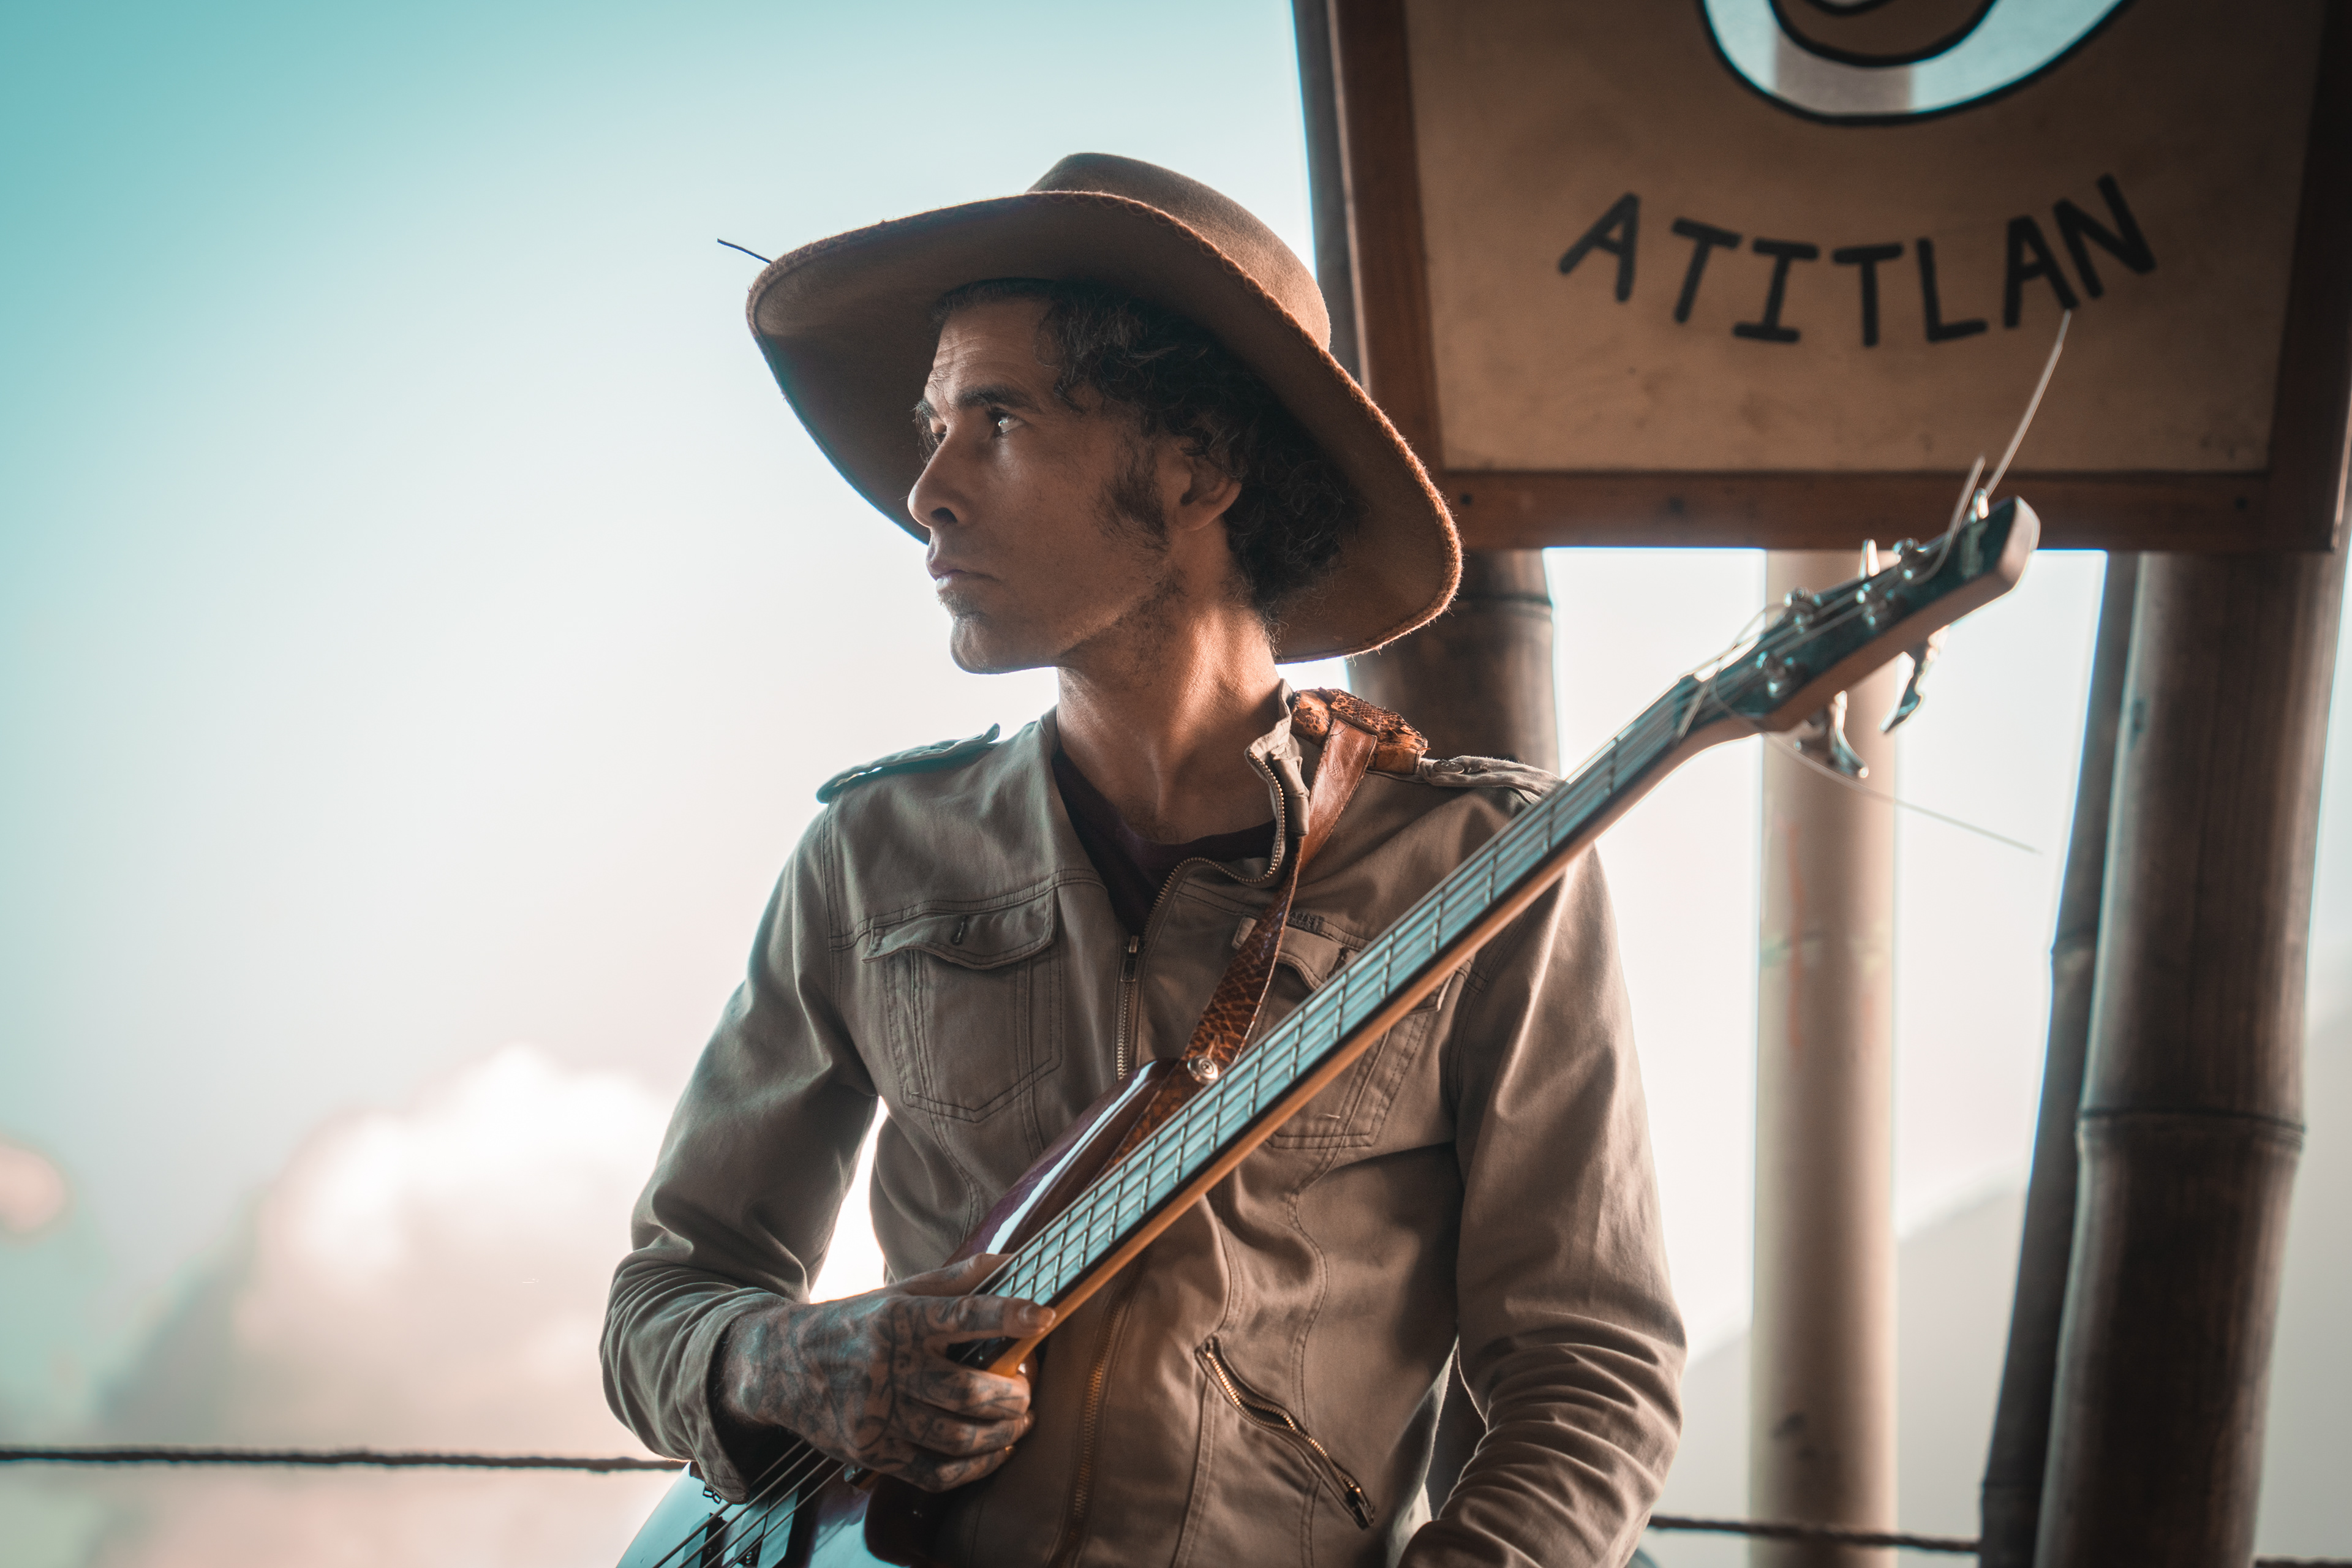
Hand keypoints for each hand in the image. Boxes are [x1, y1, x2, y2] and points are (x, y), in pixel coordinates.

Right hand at [714, 1253, 1054, 1492]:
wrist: (778, 1365)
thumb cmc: (853, 1323)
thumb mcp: (898, 1292)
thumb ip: (957, 1280)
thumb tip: (1015, 1259)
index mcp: (897, 1318)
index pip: (960, 1314)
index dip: (1006, 1316)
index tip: (1044, 1316)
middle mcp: (885, 1365)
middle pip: (966, 1390)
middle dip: (1011, 1394)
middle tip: (1027, 1388)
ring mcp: (875, 1414)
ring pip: (954, 1436)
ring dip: (1000, 1433)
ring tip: (1019, 1421)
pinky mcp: (869, 1451)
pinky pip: (932, 1472)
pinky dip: (972, 1468)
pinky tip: (993, 1454)